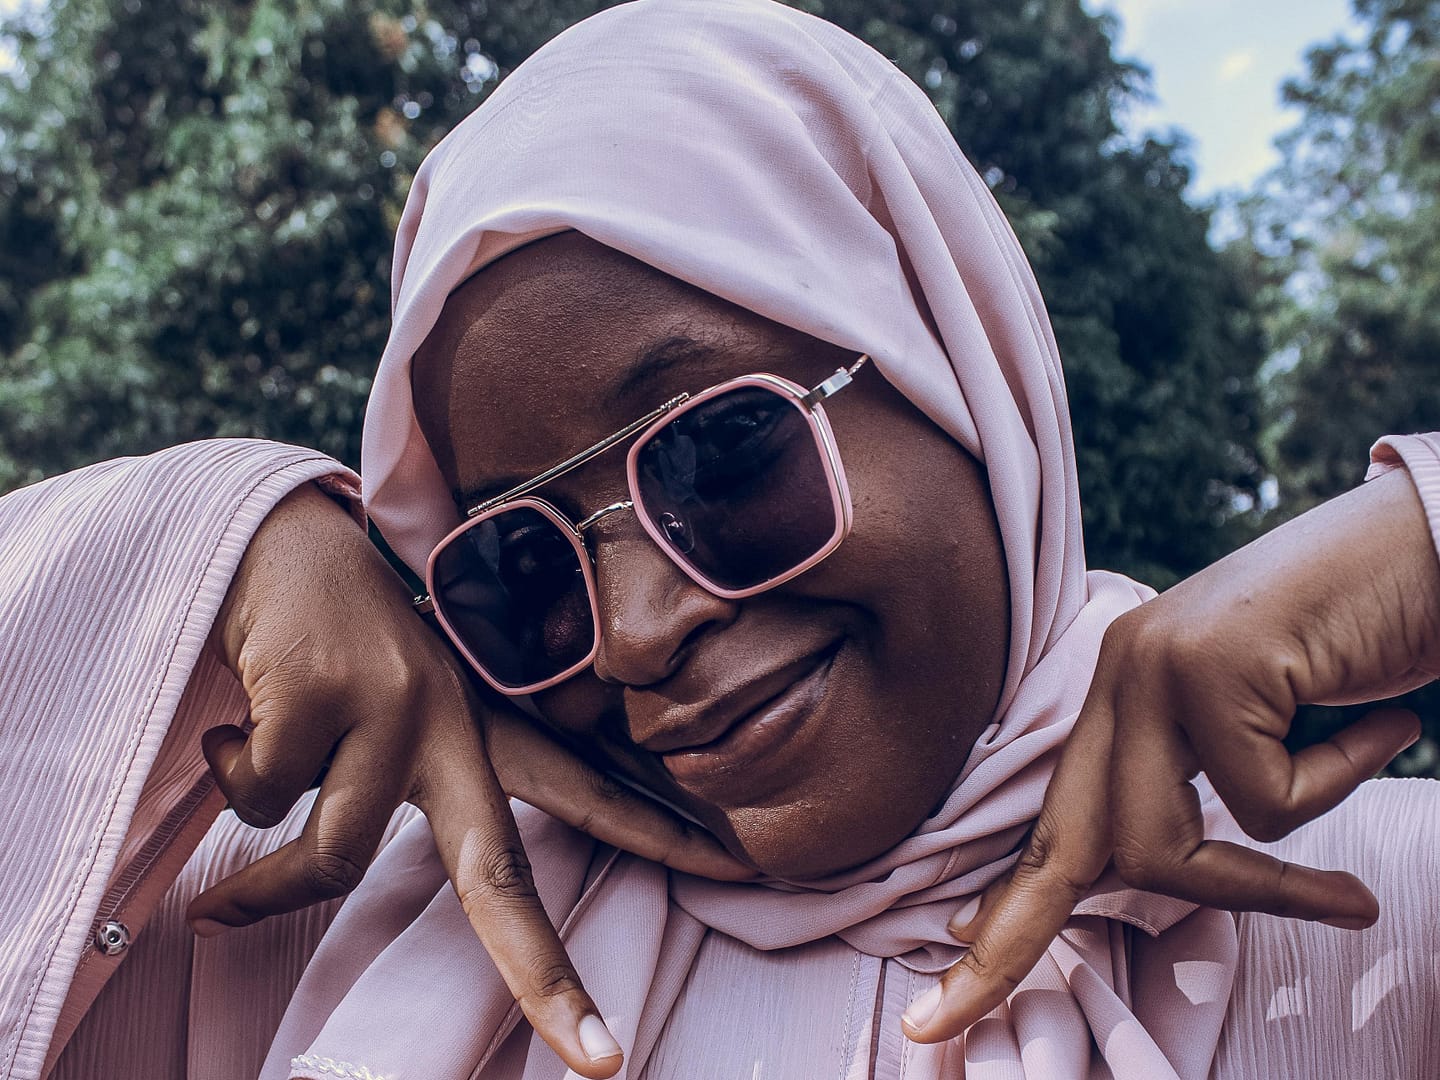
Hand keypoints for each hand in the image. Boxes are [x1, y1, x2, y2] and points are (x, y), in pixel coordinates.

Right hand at [186, 483, 751, 1077]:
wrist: (269, 536)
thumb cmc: (326, 642)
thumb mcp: (382, 712)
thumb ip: (385, 788)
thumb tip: (296, 889)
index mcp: (479, 725)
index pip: (582, 791)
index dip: (656, 834)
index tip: (737, 871)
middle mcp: (453, 719)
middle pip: (500, 872)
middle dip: (546, 974)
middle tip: (601, 1063)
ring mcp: (395, 704)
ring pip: (334, 856)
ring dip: (264, 878)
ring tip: (234, 831)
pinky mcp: (326, 692)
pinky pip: (263, 794)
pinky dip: (230, 770)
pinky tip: (234, 717)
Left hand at [903, 466, 1439, 1042]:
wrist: (1428, 540)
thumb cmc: (1356, 639)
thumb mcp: (1258, 726)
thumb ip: (1196, 781)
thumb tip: (1140, 864)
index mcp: (1124, 695)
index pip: (1056, 819)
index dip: (1005, 907)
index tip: (946, 978)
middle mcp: (1121, 677)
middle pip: (1059, 845)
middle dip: (1003, 946)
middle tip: (934, 1022)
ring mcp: (1154, 667)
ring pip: (1164, 846)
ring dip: (1269, 876)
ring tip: (1349, 871)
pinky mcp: (1206, 665)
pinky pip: (1265, 801)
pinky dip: (1340, 777)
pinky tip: (1378, 717)